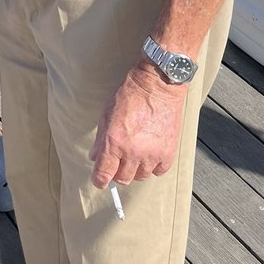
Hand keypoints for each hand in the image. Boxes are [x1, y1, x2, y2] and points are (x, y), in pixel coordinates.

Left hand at [88, 62, 188, 186]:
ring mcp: (151, 154)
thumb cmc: (130, 94)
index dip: (100, 180)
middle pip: (123, 179)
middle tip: (119, 162)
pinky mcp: (168, 152)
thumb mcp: (107, 113)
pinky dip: (154, 166)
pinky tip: (151, 153)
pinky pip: (158, 171)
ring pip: (140, 176)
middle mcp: (132, 151)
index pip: (103, 174)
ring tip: (136, 152)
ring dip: (136, 169)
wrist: (157, 84)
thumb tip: (95, 157)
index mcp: (114, 141)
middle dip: (118, 172)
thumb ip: (100, 139)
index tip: (100, 180)